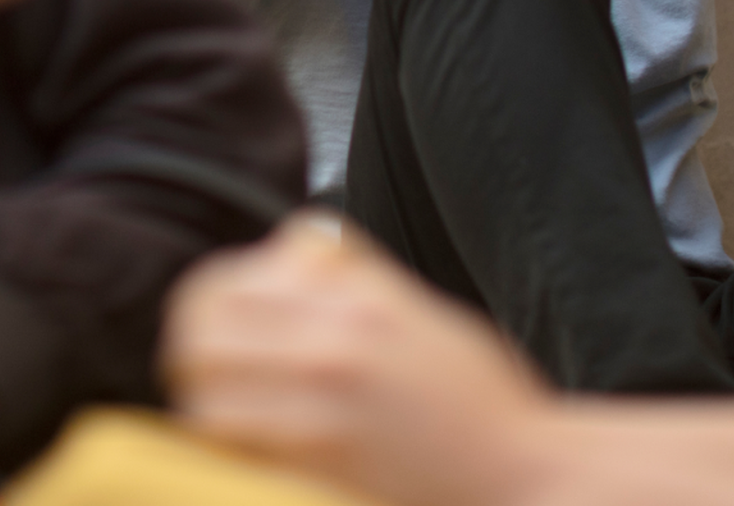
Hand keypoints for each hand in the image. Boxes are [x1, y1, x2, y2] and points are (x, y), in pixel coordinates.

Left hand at [162, 220, 560, 505]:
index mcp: (351, 293)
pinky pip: (235, 443)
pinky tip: (255, 460)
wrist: (538, 480)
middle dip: (195, 356)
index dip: (207, 310)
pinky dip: (230, 451)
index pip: (226, 283)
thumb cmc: (482, 408)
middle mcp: (332, 336)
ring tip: (234, 428)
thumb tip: (289, 252)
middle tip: (212, 383)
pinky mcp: (324, 456)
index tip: (214, 336)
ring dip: (209, 409)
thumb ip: (346, 278)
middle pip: (201, 328)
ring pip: (206, 389)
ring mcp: (326, 399)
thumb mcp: (414, 311)